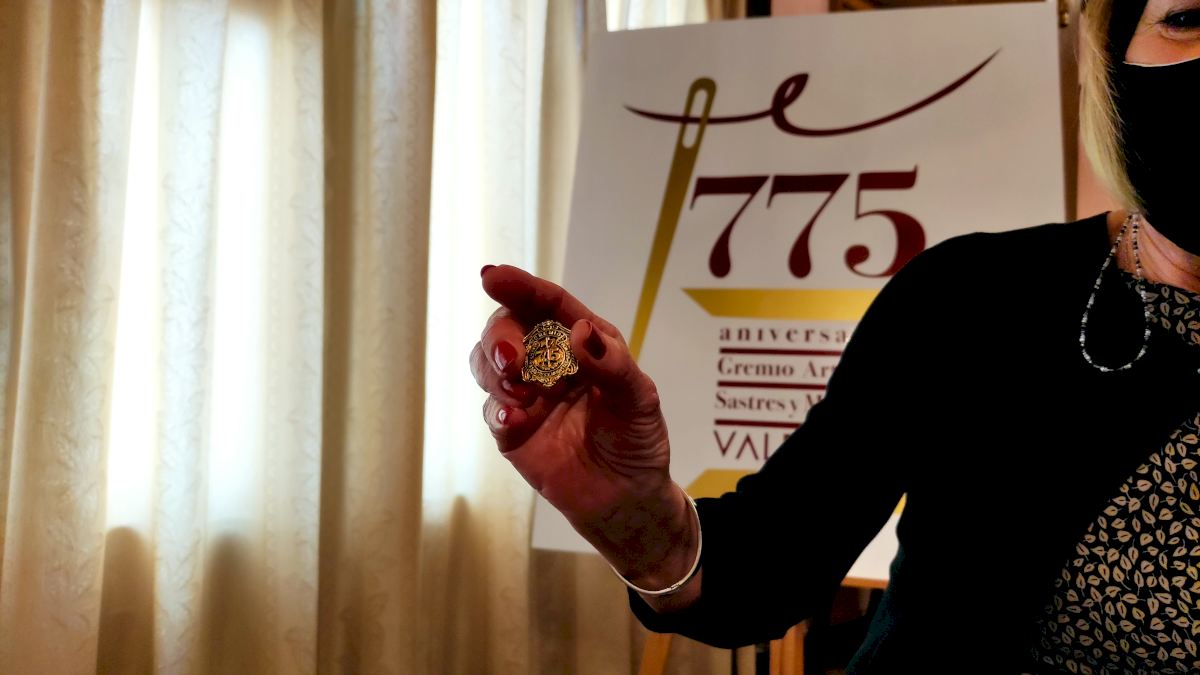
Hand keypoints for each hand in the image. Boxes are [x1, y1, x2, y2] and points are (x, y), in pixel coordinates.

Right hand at [472, 265, 696, 589]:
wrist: (628, 500)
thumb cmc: (637, 441)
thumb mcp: (638, 400)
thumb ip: (612, 366)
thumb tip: (578, 333)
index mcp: (584, 342)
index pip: (548, 304)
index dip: (520, 286)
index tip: (493, 277)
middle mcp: (550, 362)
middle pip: (509, 328)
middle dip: (502, 336)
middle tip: (514, 360)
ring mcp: (528, 395)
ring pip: (489, 362)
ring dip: (494, 368)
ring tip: (519, 392)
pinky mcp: (513, 430)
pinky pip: (492, 410)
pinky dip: (498, 410)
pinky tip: (515, 420)